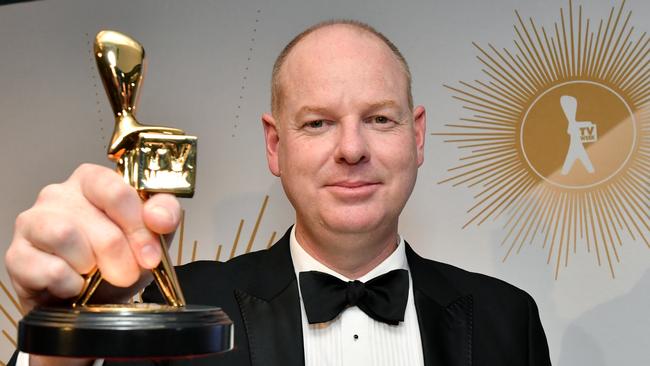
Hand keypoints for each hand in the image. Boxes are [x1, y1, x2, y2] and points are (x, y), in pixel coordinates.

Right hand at [5, 163, 181, 312]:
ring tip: (94, 274)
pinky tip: (74, 285)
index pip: (115, 189)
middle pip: (96, 220)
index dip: (137, 225)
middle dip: (121, 255)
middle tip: (127, 273)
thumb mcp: (154, 235)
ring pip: (65, 235)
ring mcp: (33, 222)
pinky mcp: (17, 255)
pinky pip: (48, 268)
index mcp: (93, 181)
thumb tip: (160, 217)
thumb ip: (165, 216)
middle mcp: (59, 194)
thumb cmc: (119, 260)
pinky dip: (69, 284)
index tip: (151, 254)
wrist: (91, 299)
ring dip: (91, 265)